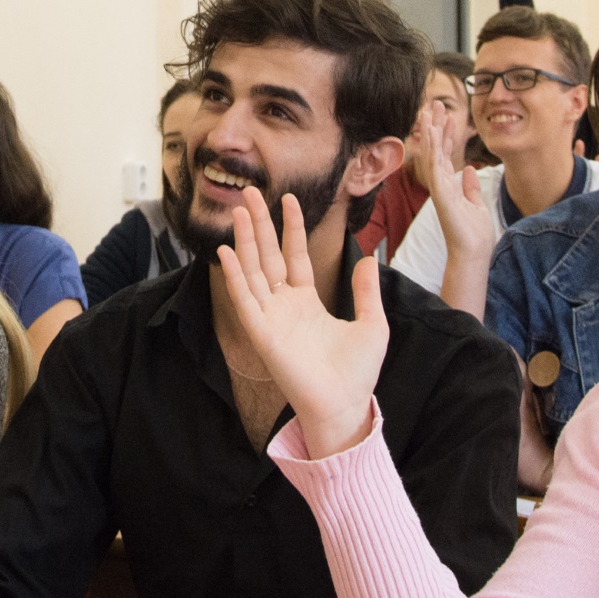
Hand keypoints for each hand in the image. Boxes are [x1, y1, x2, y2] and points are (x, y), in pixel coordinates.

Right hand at [217, 186, 387, 458]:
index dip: (291, 228)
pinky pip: (245, 300)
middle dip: (260, 224)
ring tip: (240, 210)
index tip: (289, 199)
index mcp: (308, 303)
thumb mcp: (372, 323)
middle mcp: (285, 307)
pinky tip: (227, 251)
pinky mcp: (262, 334)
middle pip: (267, 257)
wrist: (346, 405)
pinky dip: (235, 276)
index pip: (295, 257)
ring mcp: (271, 319)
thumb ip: (365, 291)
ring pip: (253, 272)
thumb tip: (368, 258)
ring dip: (245, 241)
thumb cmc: (358, 373)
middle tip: (250, 192)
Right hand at [417, 100, 497, 258]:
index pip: (445, 155)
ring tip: (430, 109)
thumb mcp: (476, 204)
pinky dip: (432, 147)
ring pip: (432, 153)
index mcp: (449, 187)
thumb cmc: (474, 234)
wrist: (473, 253)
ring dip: (430, 131)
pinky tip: (431, 131)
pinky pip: (435, 165)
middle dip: (435, 126)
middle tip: (434, 103)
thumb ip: (470, 187)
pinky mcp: (440, 193)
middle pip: (436, 149)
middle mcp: (441, 185)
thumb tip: (469, 170)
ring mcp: (439, 189)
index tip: (448, 116)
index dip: (446, 135)